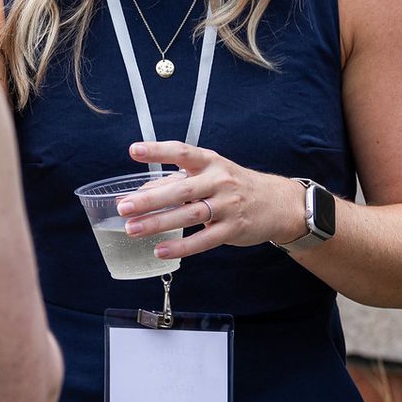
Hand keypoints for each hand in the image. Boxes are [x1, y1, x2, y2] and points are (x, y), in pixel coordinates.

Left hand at [112, 140, 305, 261]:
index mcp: (210, 162)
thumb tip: (141, 192)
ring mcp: (227, 206)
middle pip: (180, 190)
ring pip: (189, 215)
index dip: (158, 151)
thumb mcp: (210, 174)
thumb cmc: (235, 185)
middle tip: (124, 206)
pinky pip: (203, 241)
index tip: (133, 151)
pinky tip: (161, 250)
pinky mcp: (232, 229)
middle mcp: (218, 181)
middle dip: (150, 199)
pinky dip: (181, 246)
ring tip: (133, 229)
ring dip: (159, 223)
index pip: (181, 152)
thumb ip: (177, 181)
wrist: (278, 203)